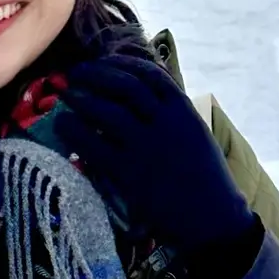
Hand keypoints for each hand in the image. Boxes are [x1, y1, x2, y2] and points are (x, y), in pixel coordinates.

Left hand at [58, 56, 256, 263]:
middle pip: (125, 86)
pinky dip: (76, 131)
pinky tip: (64, 125)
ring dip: (83, 99)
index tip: (104, 60)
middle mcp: (165, 122)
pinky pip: (96, 146)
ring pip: (108, 111)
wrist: (214, 217)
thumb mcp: (194, 132)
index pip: (150, 74)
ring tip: (67, 95)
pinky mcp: (131, 173)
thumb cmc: (204, 175)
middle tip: (76, 73)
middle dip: (97, 74)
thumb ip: (170, 112)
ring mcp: (147, 147)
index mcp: (183, 110)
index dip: (123, 63)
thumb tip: (136, 91)